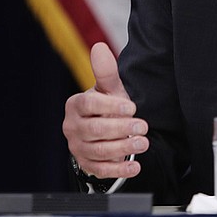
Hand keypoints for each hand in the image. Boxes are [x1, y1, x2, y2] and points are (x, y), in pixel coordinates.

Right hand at [62, 42, 148, 178]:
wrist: (106, 129)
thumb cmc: (108, 105)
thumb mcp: (109, 88)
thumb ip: (106, 71)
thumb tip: (99, 47)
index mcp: (75, 105)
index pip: (88, 105)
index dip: (110, 106)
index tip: (132, 107)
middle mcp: (73, 127)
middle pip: (94, 129)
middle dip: (120, 128)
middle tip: (143, 127)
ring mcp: (78, 148)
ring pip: (99, 150)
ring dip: (123, 148)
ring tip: (144, 143)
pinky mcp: (88, 165)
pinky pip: (102, 169)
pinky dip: (119, 169)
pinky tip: (136, 166)